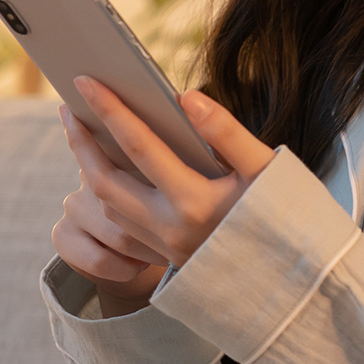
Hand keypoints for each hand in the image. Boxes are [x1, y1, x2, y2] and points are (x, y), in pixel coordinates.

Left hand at [50, 78, 275, 313]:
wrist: (296, 282)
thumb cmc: (286, 217)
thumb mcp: (266, 170)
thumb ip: (226, 132)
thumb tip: (185, 97)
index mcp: (195, 202)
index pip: (139, 146)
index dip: (110, 110)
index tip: (86, 81)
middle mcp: (170, 229)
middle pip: (104, 181)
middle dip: (80, 142)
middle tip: (66, 109)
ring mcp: (163, 249)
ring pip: (106, 207)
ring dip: (89, 169)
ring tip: (83, 133)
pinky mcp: (164, 259)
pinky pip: (119, 226)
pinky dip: (105, 196)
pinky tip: (105, 170)